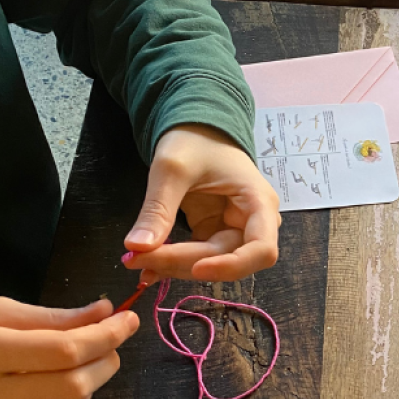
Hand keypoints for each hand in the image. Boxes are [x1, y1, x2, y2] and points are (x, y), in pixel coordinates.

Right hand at [0, 298, 137, 398]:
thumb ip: (53, 317)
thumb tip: (106, 313)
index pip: (65, 350)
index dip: (107, 335)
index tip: (129, 319)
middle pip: (75, 385)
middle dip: (106, 359)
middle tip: (110, 340)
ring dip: (92, 380)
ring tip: (82, 359)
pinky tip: (53, 383)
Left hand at [122, 124, 280, 281]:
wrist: (196, 128)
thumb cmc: (195, 139)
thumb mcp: (172, 169)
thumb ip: (158, 209)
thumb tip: (136, 248)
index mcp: (259, 203)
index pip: (261, 250)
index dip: (232, 266)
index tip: (197, 269)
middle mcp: (254, 223)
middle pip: (229, 260)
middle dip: (186, 263)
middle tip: (139, 260)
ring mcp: (233, 230)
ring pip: (211, 263)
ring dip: (175, 267)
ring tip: (136, 261)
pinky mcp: (214, 233)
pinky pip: (197, 257)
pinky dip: (172, 262)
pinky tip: (148, 265)